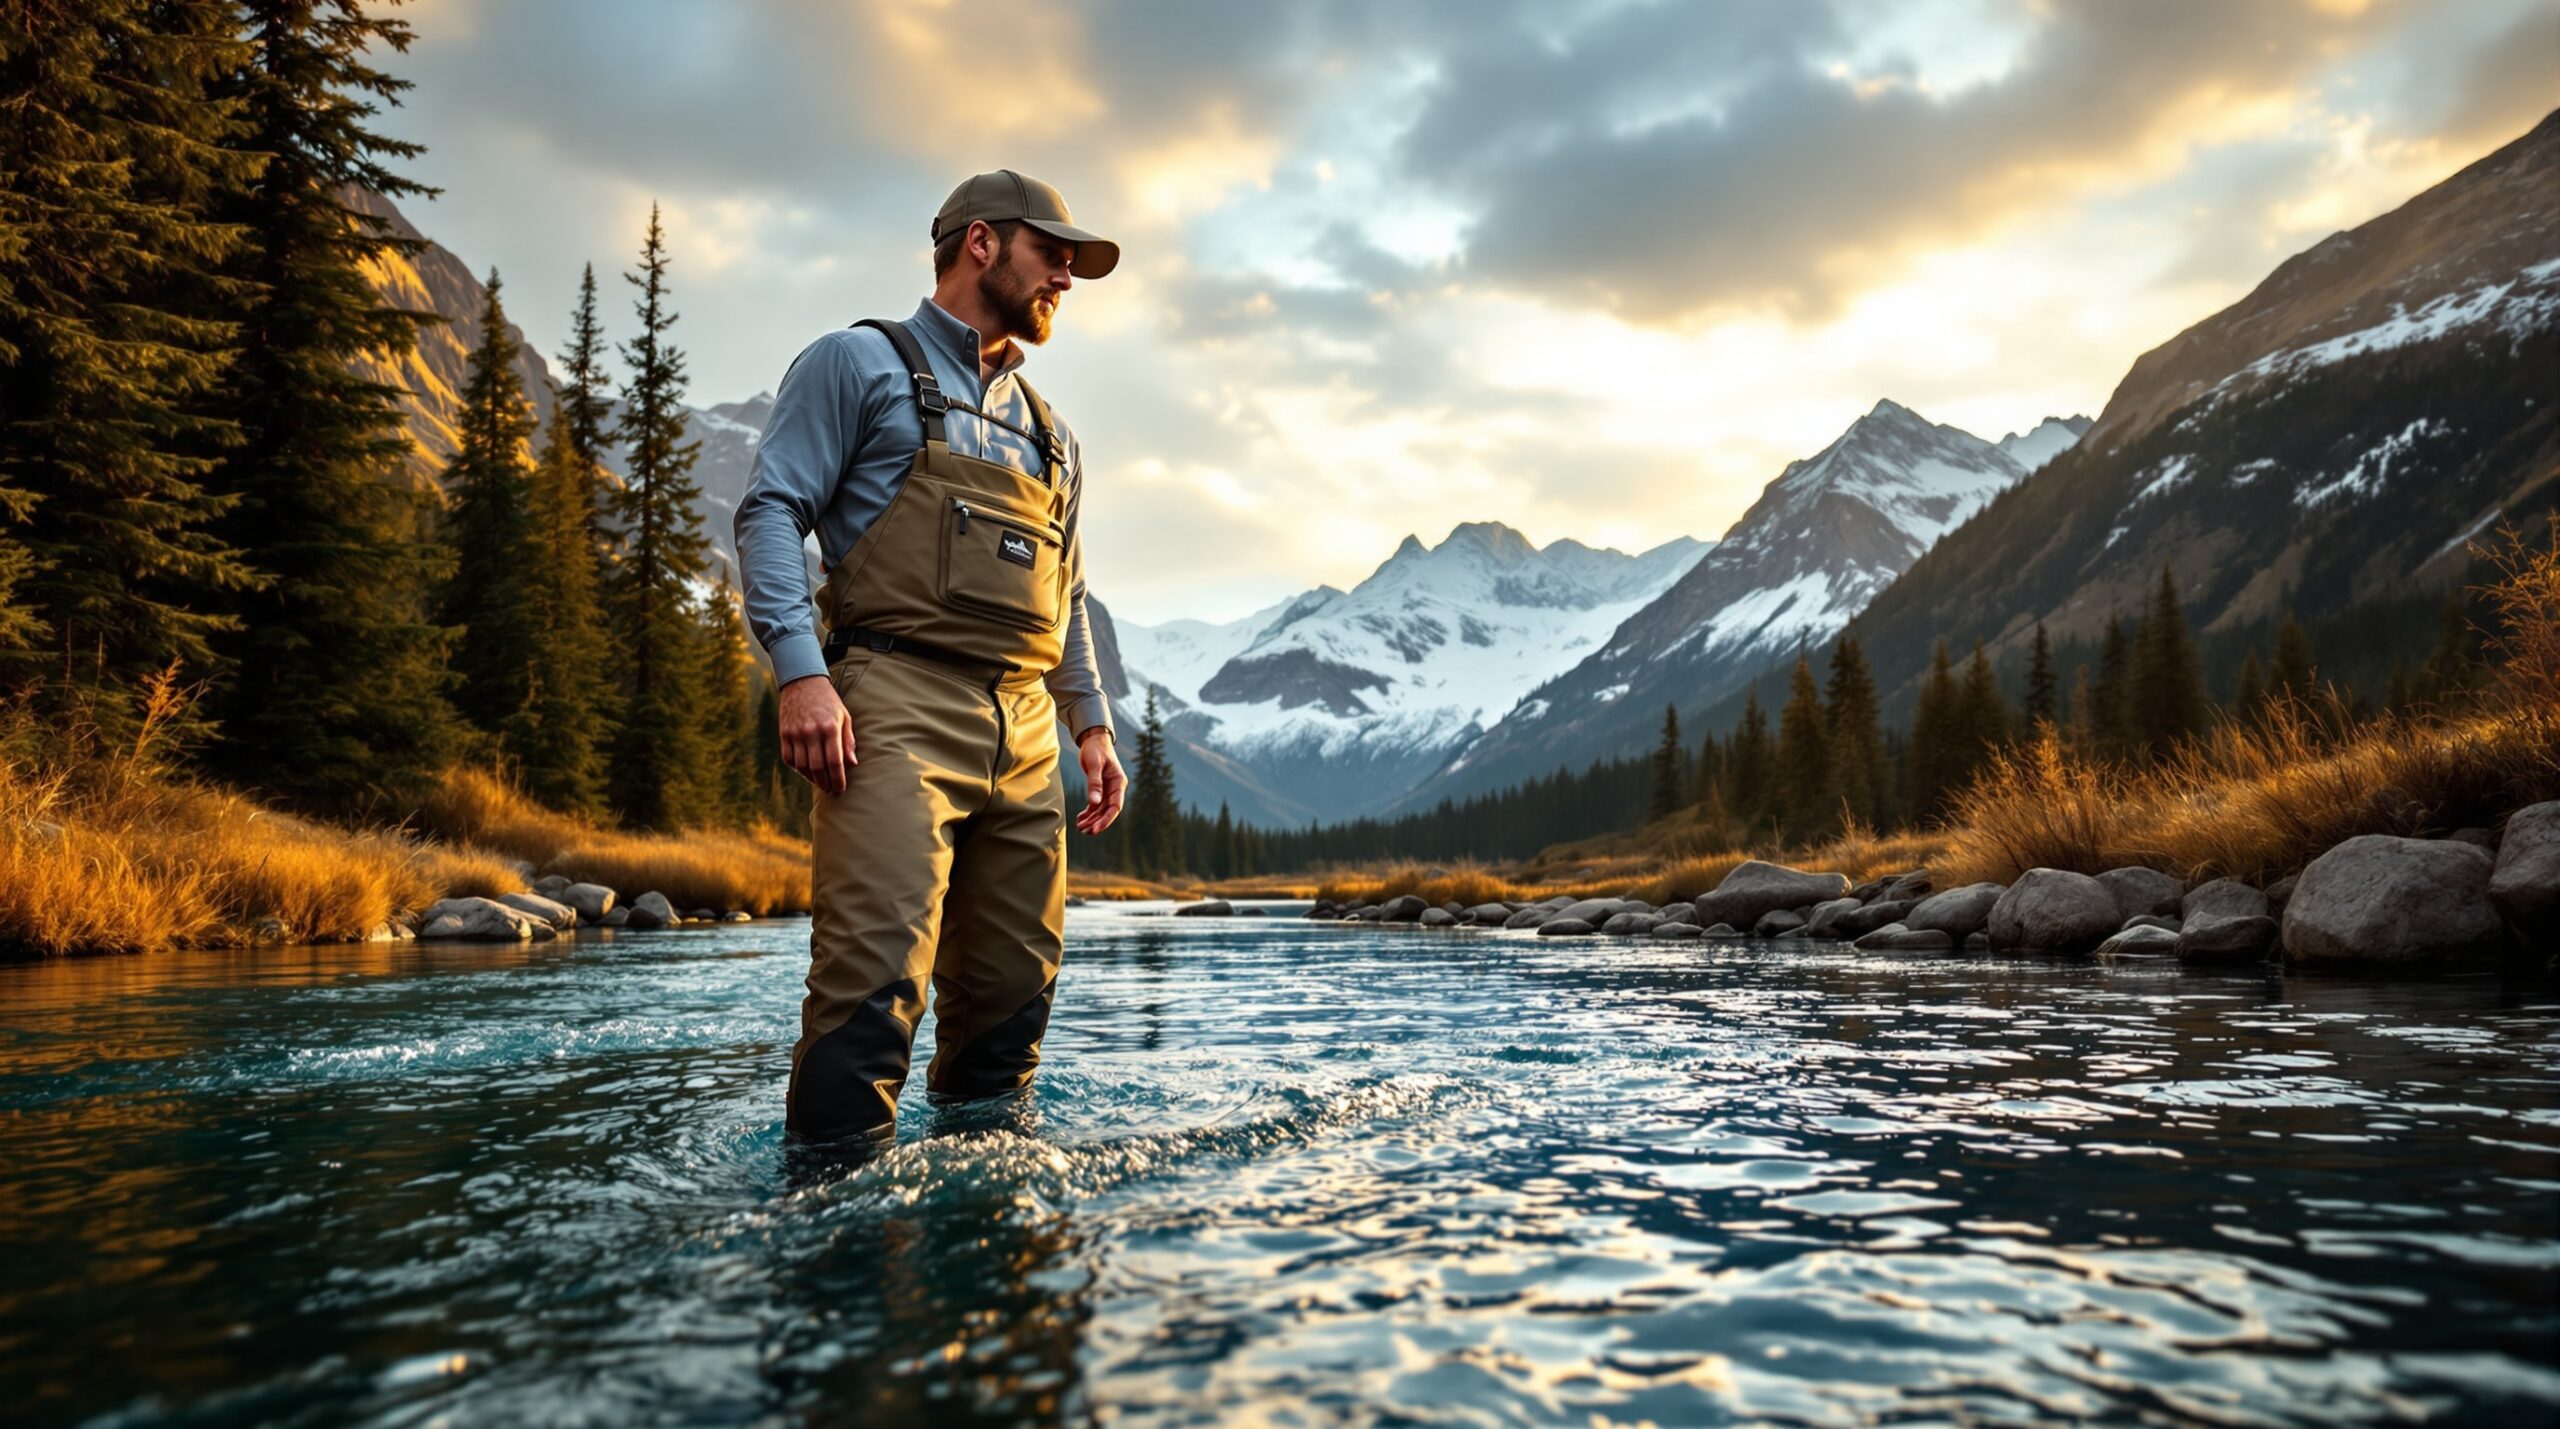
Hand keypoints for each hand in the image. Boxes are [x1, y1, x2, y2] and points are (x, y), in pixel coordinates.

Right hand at [778, 674, 857, 795]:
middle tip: (831, 791)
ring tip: (820, 783)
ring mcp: (795, 733)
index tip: (841, 790)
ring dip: (812, 779)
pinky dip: (798, 769)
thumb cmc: (828, 701)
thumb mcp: (843, 716)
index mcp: (830, 728)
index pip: (835, 761)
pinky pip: (789, 759)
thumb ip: (848, 740)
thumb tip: (853, 764)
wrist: (802, 682)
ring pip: (803, 766)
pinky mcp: (784, 734)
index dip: (839, 779)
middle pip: (818, 767)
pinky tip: (806, 772)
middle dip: (826, 783)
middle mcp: (811, 732)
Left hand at [1073, 726, 1123, 833]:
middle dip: (1097, 823)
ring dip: (1091, 820)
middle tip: (1084, 832)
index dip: (1106, 820)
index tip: (1095, 829)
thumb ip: (1094, 784)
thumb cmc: (1095, 750)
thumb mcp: (1094, 765)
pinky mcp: (1100, 789)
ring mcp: (1108, 790)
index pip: (1115, 807)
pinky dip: (1088, 813)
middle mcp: (1115, 789)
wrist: (1094, 740)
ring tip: (1080, 828)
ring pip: (1101, 810)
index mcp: (1118, 783)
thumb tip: (1094, 803)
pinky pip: (1096, 805)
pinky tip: (1080, 818)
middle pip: (1108, 811)